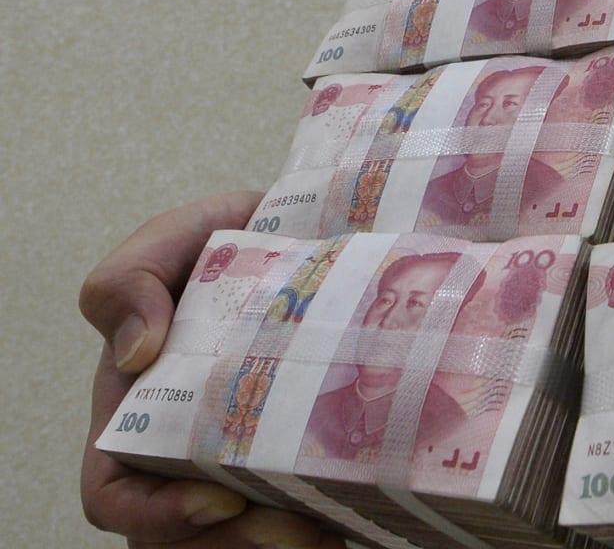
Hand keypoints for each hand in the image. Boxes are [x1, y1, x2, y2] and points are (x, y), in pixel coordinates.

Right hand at [78, 191, 346, 548]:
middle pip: (186, 539)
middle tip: (302, 529)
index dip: (153, 515)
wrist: (332, 227)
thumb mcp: (174, 239)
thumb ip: (127, 280)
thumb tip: (134, 351)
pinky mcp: (309, 458)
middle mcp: (188, 449)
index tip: (219, 501)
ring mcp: (252, 458)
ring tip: (338, 530)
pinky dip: (338, 523)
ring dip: (288, 545)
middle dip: (240, 546)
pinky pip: (310, 515)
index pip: (114, 494)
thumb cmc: (237, 239)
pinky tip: (369, 510)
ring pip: (247, 539)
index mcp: (141, 411)